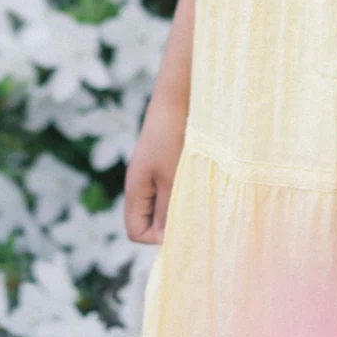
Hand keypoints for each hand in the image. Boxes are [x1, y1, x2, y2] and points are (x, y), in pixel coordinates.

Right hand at [124, 89, 187, 244]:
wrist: (177, 97)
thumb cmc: (173, 136)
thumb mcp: (173, 178)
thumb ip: (168, 210)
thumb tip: (166, 239)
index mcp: (135, 189)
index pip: (137, 232)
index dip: (157, 237)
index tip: (182, 222)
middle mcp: (140, 183)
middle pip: (149, 220)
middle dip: (170, 223)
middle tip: (195, 212)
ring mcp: (152, 171)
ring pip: (164, 204)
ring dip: (180, 205)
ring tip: (199, 193)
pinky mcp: (165, 160)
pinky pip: (171, 188)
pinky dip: (185, 190)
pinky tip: (201, 179)